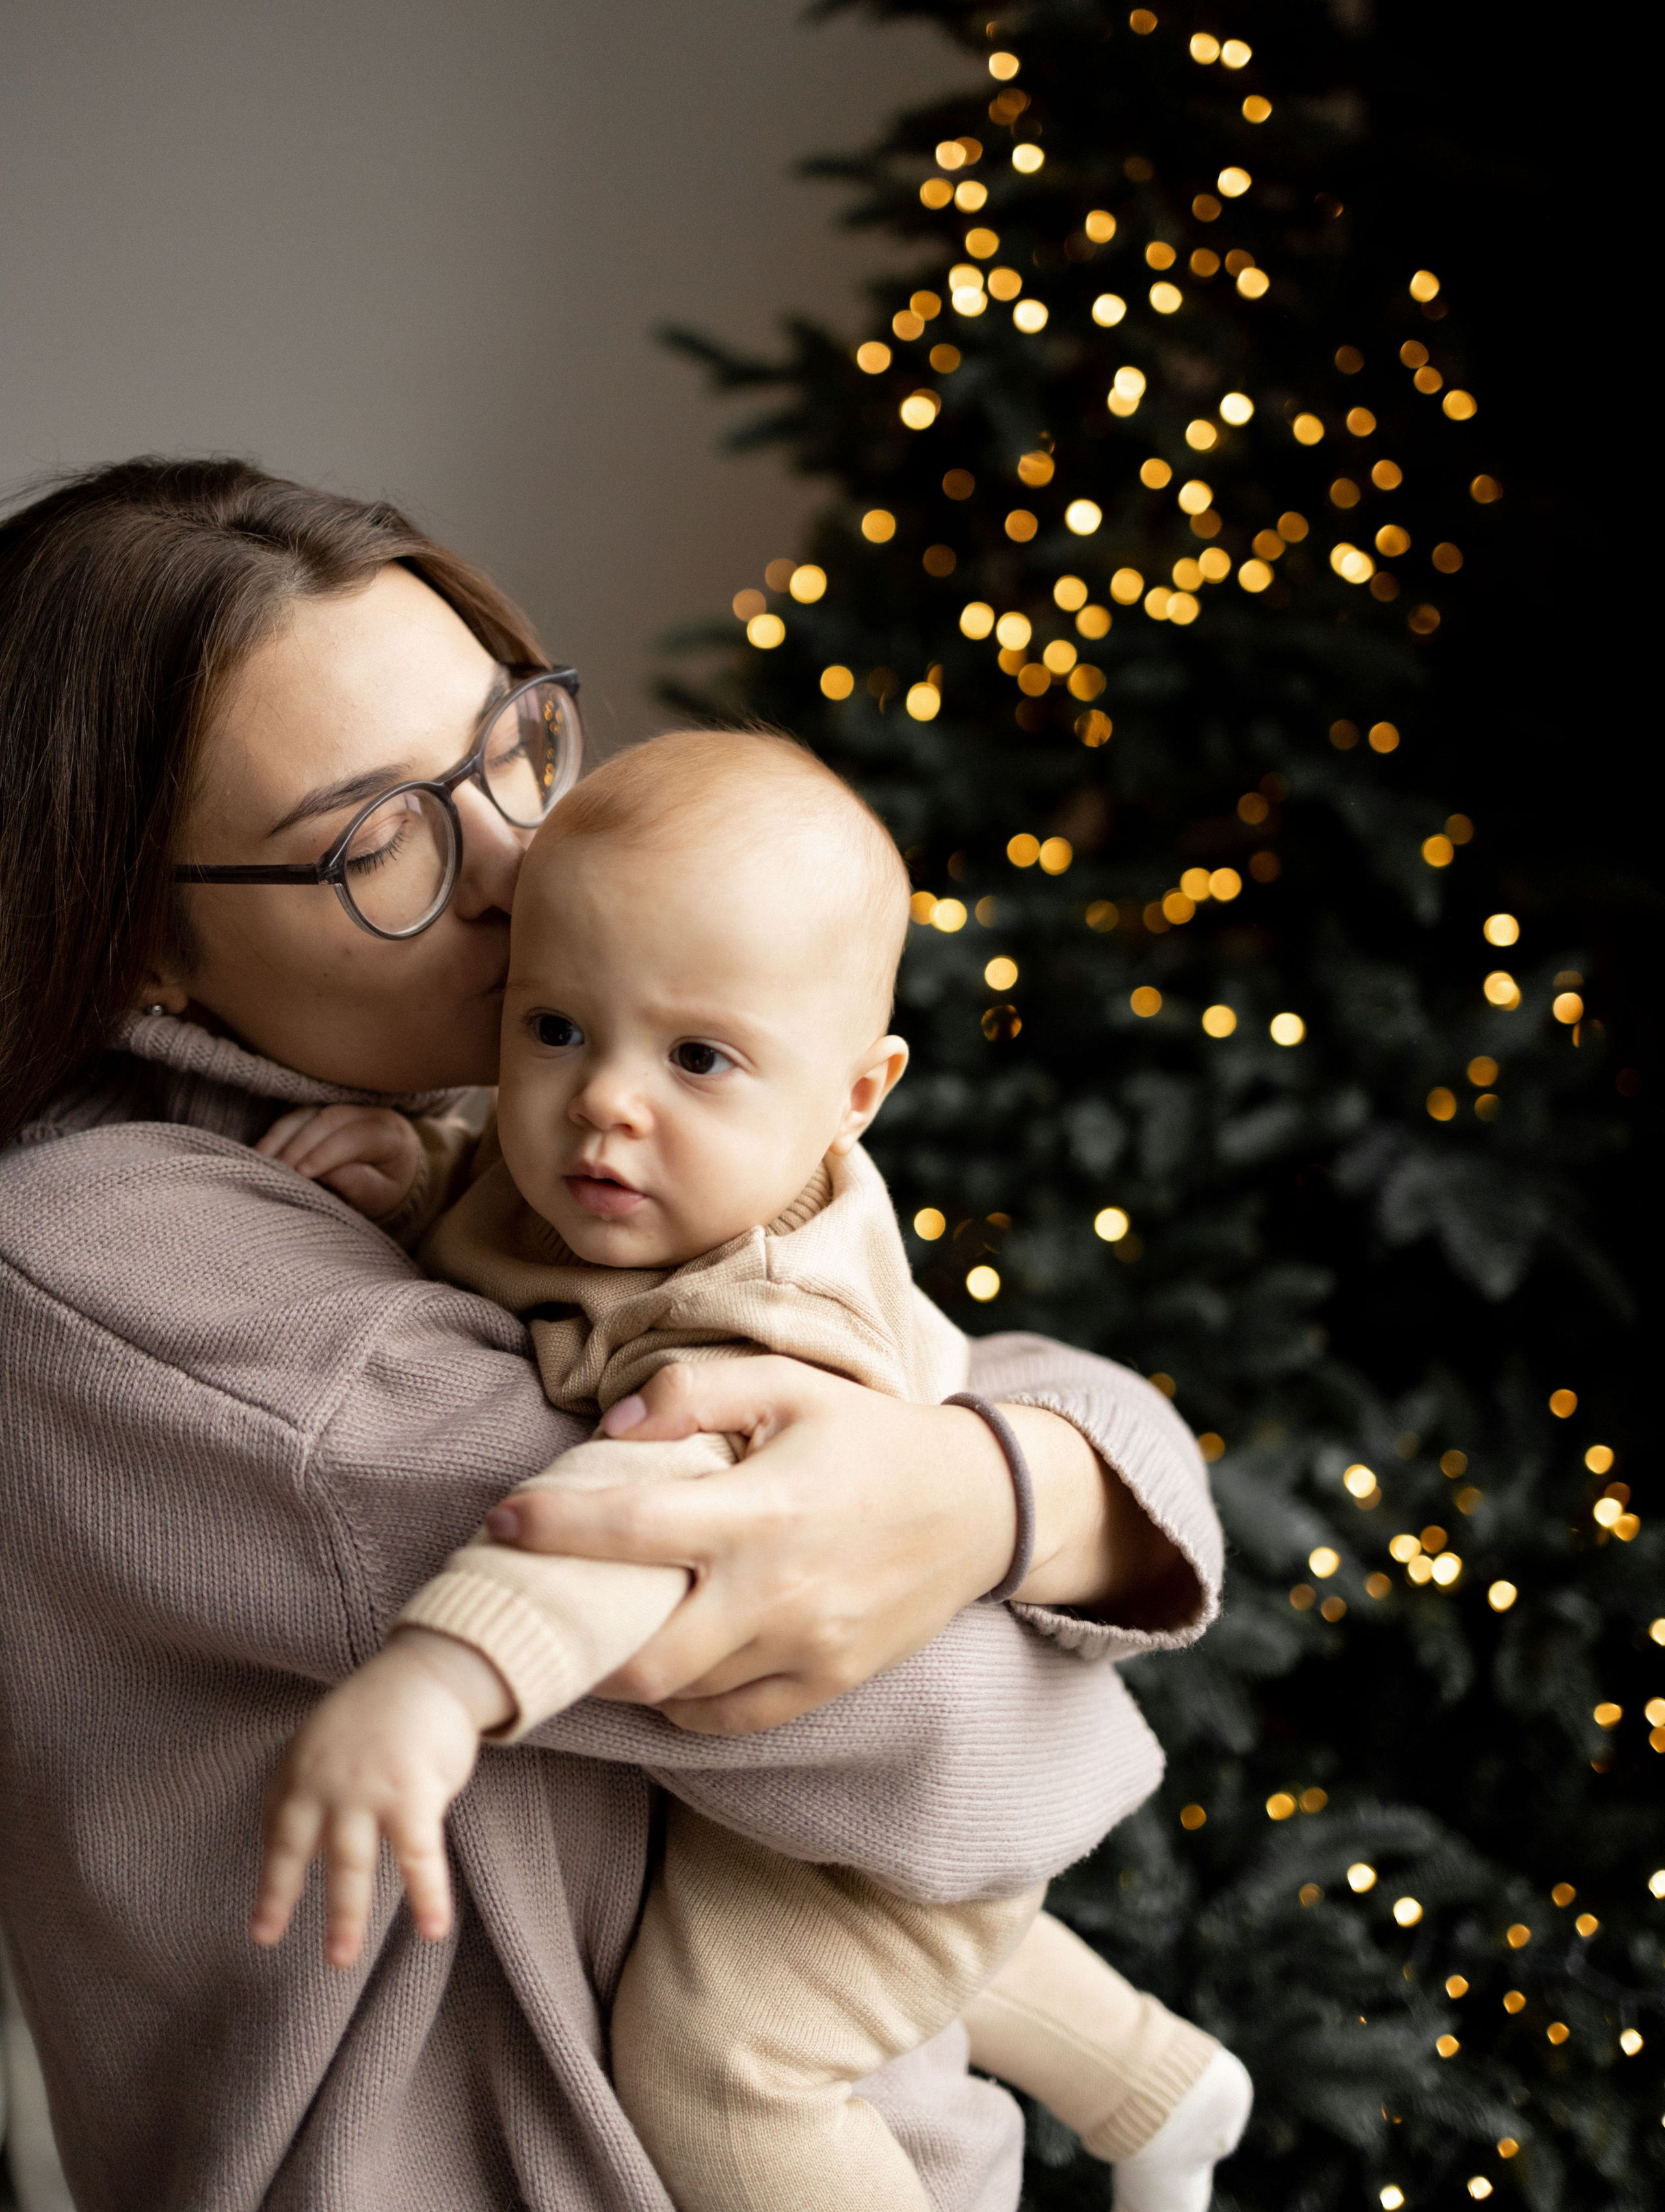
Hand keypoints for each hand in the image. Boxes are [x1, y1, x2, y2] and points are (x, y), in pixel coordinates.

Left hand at [250, 1629, 512, 1966]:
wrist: (429, 1670)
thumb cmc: (380, 1711)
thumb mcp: (326, 1741)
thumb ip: (308, 1786)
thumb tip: (288, 1838)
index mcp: (303, 1771)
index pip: (276, 1834)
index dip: (270, 1884)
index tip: (262, 1930)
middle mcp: (327, 1783)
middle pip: (302, 1851)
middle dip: (285, 1901)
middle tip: (270, 1943)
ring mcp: (368, 1789)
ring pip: (351, 1864)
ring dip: (347, 1915)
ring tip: (342, 1959)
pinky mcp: (413, 1793)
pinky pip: (418, 1857)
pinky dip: (427, 1896)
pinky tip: (434, 1930)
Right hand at [257, 1103, 423, 1220]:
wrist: (391, 1171)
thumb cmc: (386, 1187)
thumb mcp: (381, 1195)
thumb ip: (359, 1184)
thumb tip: (327, 1172)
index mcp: (391, 1135)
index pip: (357, 1136)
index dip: (327, 1152)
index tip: (302, 1173)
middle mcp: (369, 1112)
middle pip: (329, 1118)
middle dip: (299, 1144)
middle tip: (277, 1170)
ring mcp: (344, 1105)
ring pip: (309, 1111)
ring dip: (282, 1135)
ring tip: (262, 1161)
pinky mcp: (324, 1107)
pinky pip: (297, 1113)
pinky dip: (278, 1131)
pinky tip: (263, 1151)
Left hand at [480, 1358, 1104, 1735]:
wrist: (980, 1506)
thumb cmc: (871, 1437)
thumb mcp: (789, 1385)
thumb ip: (693, 1395)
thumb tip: (610, 1430)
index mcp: (762, 1511)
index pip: (630, 1528)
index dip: (551, 1530)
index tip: (500, 1523)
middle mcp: (779, 1594)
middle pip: (641, 1656)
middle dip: (574, 1639)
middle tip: (539, 1604)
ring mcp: (805, 1651)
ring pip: (680, 1693)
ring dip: (624, 1669)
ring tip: (593, 1628)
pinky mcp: (826, 1685)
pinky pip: (729, 1719)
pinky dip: (682, 1701)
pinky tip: (664, 1665)